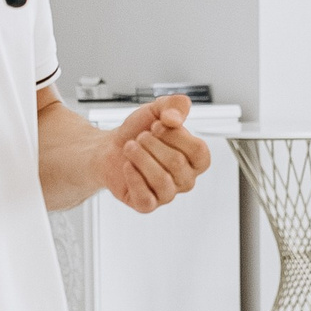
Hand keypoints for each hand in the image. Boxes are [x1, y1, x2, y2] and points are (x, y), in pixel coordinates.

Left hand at [97, 96, 210, 214]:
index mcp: (196, 159)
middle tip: (140, 137)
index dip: (175, 134)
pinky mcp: (147, 205)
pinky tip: (127, 165)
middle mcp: (186, 179)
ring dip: (140, 157)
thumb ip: (174, 105)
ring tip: (130, 147)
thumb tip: (174, 119)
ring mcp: (167, 194)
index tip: (157, 125)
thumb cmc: (139, 131)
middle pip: (177, 163)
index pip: (199, 150)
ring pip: (161, 180)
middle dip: (152, 143)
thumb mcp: (157, 109)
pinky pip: (146, 198)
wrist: (111, 146)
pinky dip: (133, 177)